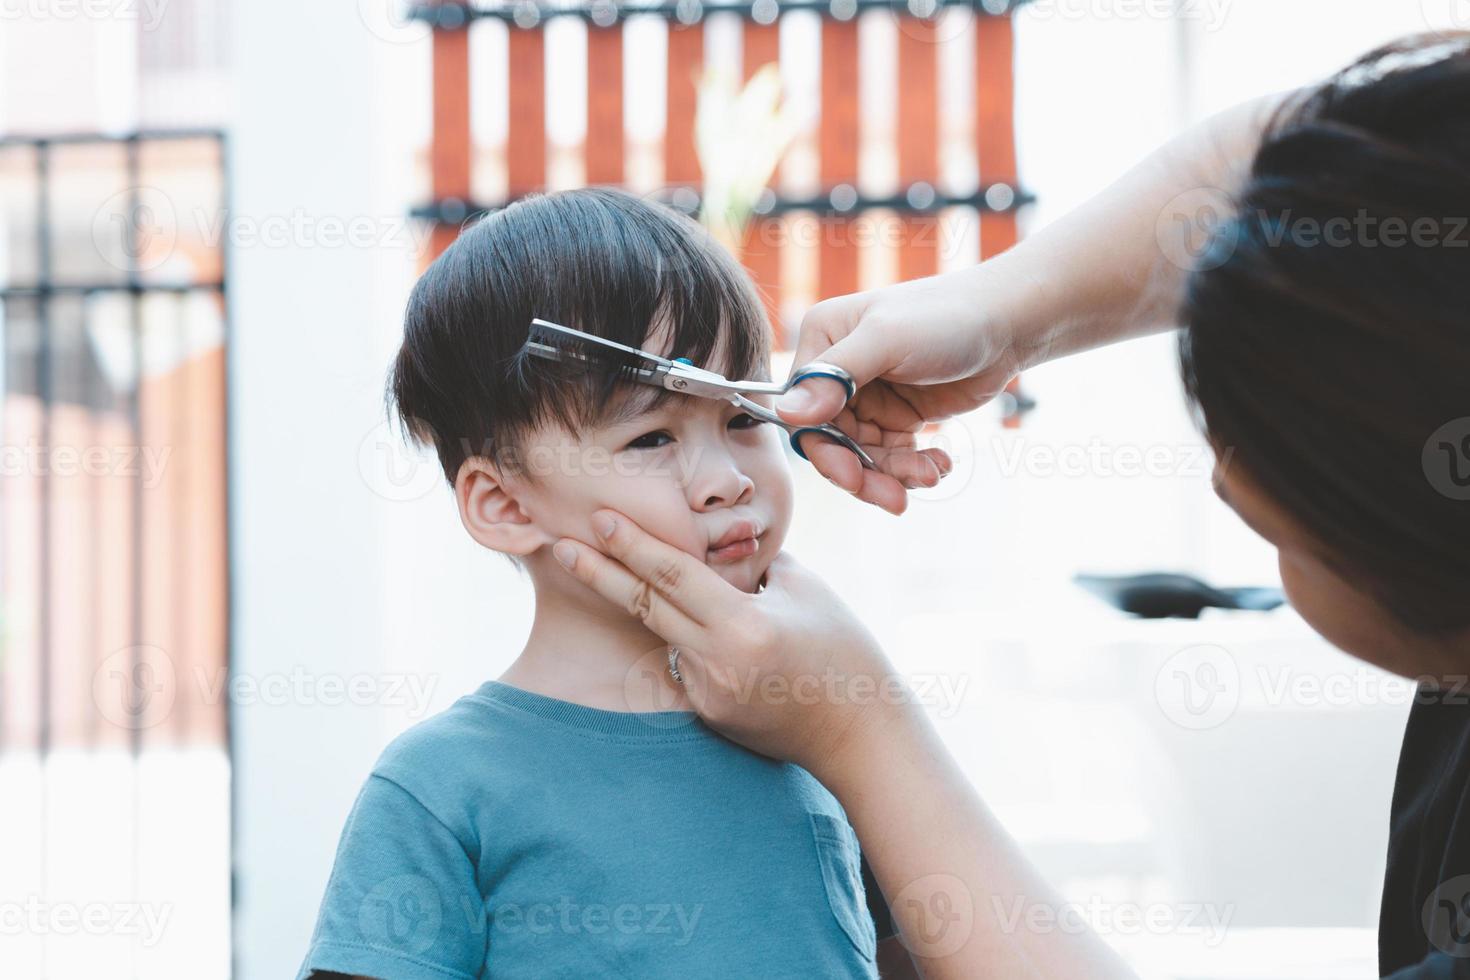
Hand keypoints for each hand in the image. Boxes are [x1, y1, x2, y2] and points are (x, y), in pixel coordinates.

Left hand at [553, 511, 907, 775]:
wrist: (861, 734)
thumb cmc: (844, 652)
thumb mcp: (805, 589)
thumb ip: (753, 565)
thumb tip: (718, 545)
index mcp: (743, 628)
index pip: (673, 576)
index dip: (632, 544)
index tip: (599, 517)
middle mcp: (716, 664)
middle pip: (644, 607)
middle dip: (599, 572)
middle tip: (560, 543)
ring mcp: (706, 694)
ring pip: (667, 634)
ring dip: (650, 605)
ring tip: (627, 573)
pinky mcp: (707, 714)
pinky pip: (687, 663)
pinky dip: (693, 641)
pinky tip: (719, 638)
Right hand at [779, 265, 1025, 513]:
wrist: (1010, 324)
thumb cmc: (947, 318)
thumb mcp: (888, 341)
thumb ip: (835, 376)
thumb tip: (786, 413)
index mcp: (823, 341)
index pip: (804, 411)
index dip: (826, 451)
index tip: (852, 478)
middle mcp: (839, 371)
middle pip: (835, 442)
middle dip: (866, 474)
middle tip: (897, 499)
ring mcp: (869, 396)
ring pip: (865, 456)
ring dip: (896, 474)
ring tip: (932, 476)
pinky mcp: (899, 416)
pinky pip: (892, 456)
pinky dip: (914, 467)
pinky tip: (941, 463)